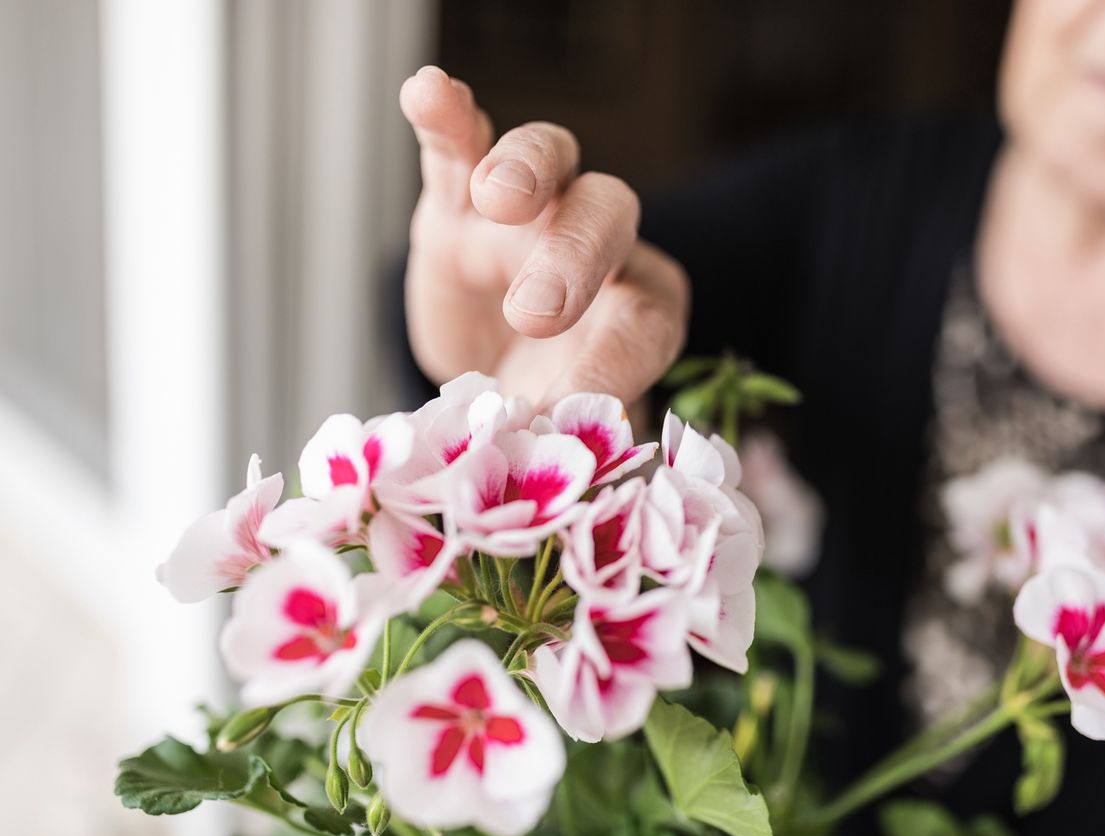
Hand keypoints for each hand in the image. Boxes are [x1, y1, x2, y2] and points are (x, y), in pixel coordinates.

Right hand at [399, 66, 688, 407]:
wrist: (490, 389)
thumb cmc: (543, 407)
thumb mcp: (557, 432)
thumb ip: (561, 431)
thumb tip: (549, 441)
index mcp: (640, 309)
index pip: (643, 323)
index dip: (614, 364)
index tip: (573, 412)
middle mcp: (599, 245)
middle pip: (607, 218)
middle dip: (574, 258)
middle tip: (535, 313)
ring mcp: (529, 212)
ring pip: (546, 157)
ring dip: (527, 168)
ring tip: (498, 198)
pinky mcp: (458, 199)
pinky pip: (459, 144)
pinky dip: (448, 116)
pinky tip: (428, 90)